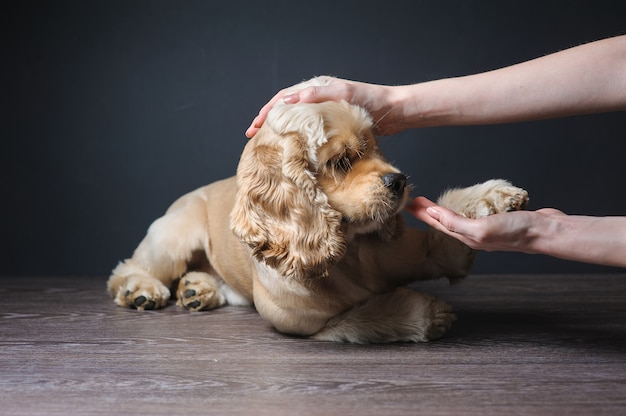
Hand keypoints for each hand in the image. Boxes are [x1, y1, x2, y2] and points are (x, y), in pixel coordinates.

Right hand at [246, 76, 398, 137]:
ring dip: (281, 130)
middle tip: (252, 135)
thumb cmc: (371, 101)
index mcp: (317, 87)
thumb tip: (288, 100)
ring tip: (267, 143)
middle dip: (268, 121)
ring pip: (296, 120)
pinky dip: (297, 137)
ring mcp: (325, 111)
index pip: (284, 98)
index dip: (267, 111)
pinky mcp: (334, 124)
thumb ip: (316, 95)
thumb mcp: (342, 94)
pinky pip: (309, 130)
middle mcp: (318, 97)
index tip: (255, 126)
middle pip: (286, 108)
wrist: (395, 112)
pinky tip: (293, 148)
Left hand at [406, 196, 563, 252]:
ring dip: (445, 212)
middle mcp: (475, 234)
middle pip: (445, 222)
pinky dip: (465, 209)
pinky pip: (475, 214)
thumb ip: (456, 223)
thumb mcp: (481, 228)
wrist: (546, 232)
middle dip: (429, 212)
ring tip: (433, 205)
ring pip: (459, 219)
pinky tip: (465, 206)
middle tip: (414, 202)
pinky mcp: (499, 220)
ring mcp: (487, 228)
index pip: (438, 224)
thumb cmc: (516, 232)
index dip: (423, 214)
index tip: (409, 204)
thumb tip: (432, 214)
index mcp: (468, 237)